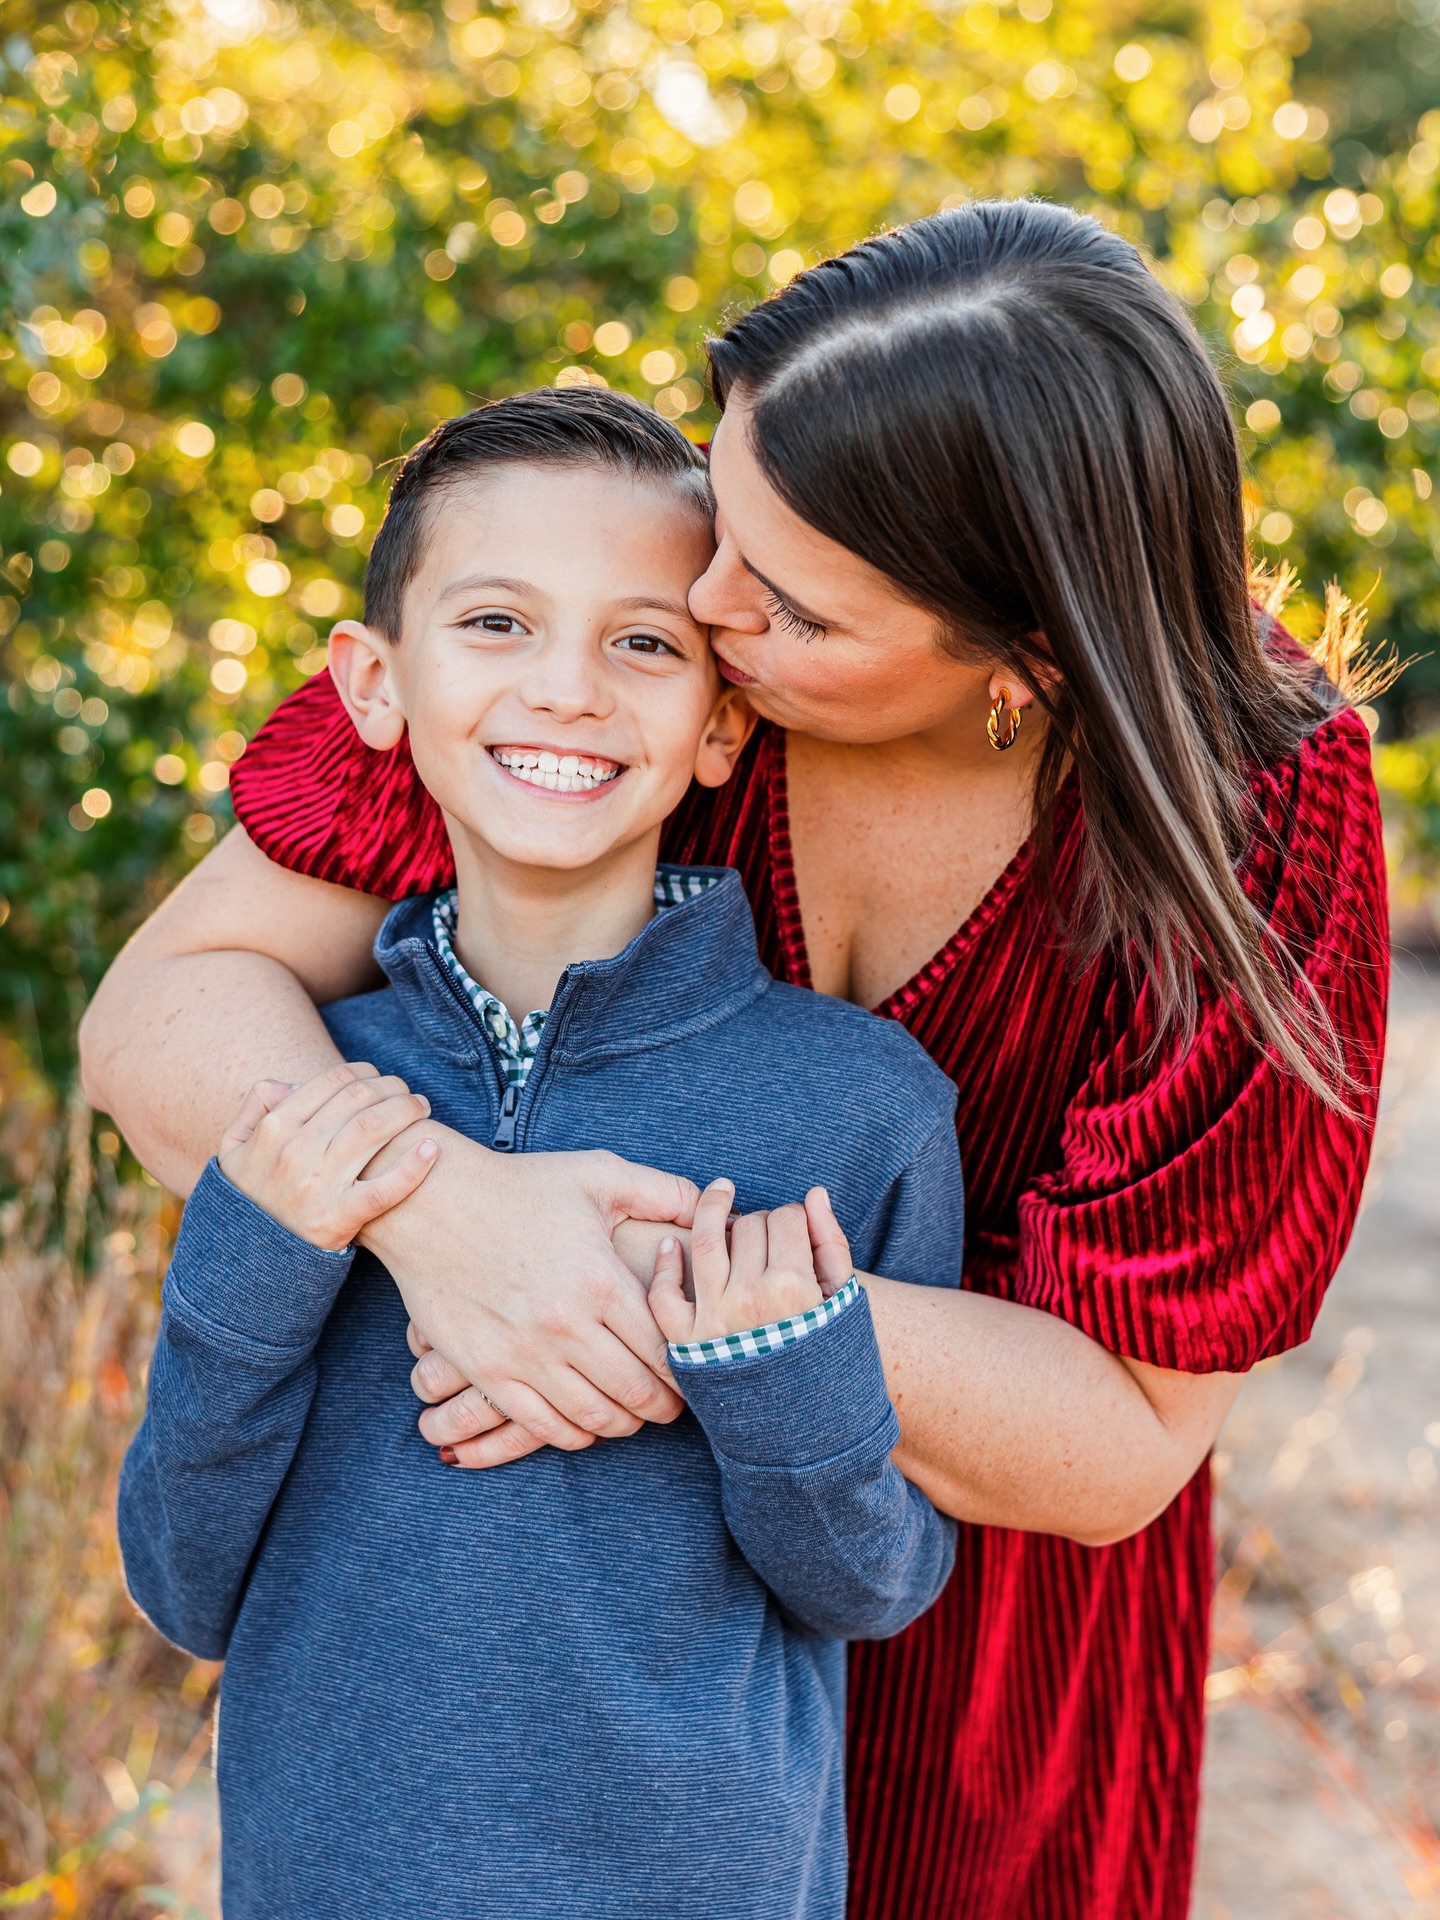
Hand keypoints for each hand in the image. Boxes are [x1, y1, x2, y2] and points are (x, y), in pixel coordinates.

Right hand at [218, 1062, 437, 1250]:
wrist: (248, 1257)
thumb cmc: (250, 1196)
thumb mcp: (234, 1149)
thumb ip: (255, 1107)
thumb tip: (289, 1085)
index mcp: (274, 1128)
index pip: (332, 1081)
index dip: (364, 1072)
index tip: (378, 1077)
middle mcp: (296, 1151)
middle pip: (359, 1099)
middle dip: (391, 1087)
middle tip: (407, 1092)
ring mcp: (318, 1185)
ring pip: (373, 1130)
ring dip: (406, 1111)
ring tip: (422, 1108)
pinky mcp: (338, 1218)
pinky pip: (383, 1189)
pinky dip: (412, 1167)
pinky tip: (431, 1150)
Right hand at [365, 1140, 698, 1463]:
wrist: (431, 1202)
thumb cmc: (520, 1185)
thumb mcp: (598, 1175)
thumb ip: (663, 1191)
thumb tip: (715, 1206)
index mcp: (600, 1279)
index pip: (664, 1349)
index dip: (689, 1369)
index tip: (698, 1371)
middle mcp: (566, 1324)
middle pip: (635, 1391)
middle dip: (664, 1406)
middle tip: (673, 1407)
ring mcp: (524, 1352)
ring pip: (593, 1416)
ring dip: (623, 1425)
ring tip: (633, 1416)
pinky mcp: (487, 1370)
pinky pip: (541, 1424)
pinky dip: (573, 1434)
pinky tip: (585, 1423)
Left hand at [650, 1179, 852, 1345]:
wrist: (808, 1433)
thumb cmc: (831, 1363)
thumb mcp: (843, 1303)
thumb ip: (829, 1243)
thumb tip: (815, 1193)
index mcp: (794, 1287)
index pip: (786, 1218)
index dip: (793, 1217)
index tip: (795, 1231)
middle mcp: (750, 1299)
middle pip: (748, 1226)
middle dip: (760, 1222)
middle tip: (767, 1240)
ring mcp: (714, 1321)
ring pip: (704, 1242)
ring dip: (710, 1210)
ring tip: (718, 1195)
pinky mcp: (686, 1343)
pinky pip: (664, 1293)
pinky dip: (666, 1264)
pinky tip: (673, 1245)